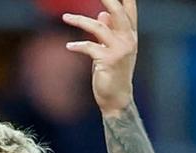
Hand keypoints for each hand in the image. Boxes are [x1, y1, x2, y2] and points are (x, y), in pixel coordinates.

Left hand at [62, 0, 138, 115]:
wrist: (116, 98)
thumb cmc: (113, 73)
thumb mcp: (110, 49)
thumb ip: (108, 31)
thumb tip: (102, 14)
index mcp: (130, 35)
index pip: (129, 10)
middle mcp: (128, 40)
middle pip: (119, 12)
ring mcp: (120, 50)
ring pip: (99, 27)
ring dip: (80, 20)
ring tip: (65, 17)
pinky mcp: (108, 60)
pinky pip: (89, 47)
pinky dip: (77, 45)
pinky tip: (69, 46)